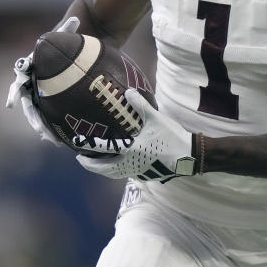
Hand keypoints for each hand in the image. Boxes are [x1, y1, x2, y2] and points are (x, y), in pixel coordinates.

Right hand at [4, 16, 79, 145]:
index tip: (11, 106)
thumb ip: (68, 28)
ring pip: (38, 112)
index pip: (19, 84)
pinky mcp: (51, 98)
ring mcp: (40, 91)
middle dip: (33, 118)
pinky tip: (60, 140)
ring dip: (42, 126)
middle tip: (39, 131)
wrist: (71, 45)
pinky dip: (53, 125)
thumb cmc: (66, 38)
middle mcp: (31, 82)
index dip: (14, 95)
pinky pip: (50, 114)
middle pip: (28, 104)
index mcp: (30, 68)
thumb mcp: (66, 33)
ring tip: (49, 139)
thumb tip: (76, 19)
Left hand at [76, 88, 196, 181]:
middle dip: (91, 165)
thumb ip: (140, 105)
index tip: (78, 143)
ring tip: (95, 164)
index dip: (89, 146)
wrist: (188, 156)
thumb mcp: (155, 119)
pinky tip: (117, 166)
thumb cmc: (171, 137)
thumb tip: (128, 92)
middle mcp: (130, 164)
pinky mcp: (145, 175)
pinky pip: (124, 174)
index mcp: (130, 150)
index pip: (104, 149)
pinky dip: (115, 171)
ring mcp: (138, 171)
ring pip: (114, 174)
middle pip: (104, 169)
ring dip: (102, 170)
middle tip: (81, 160)